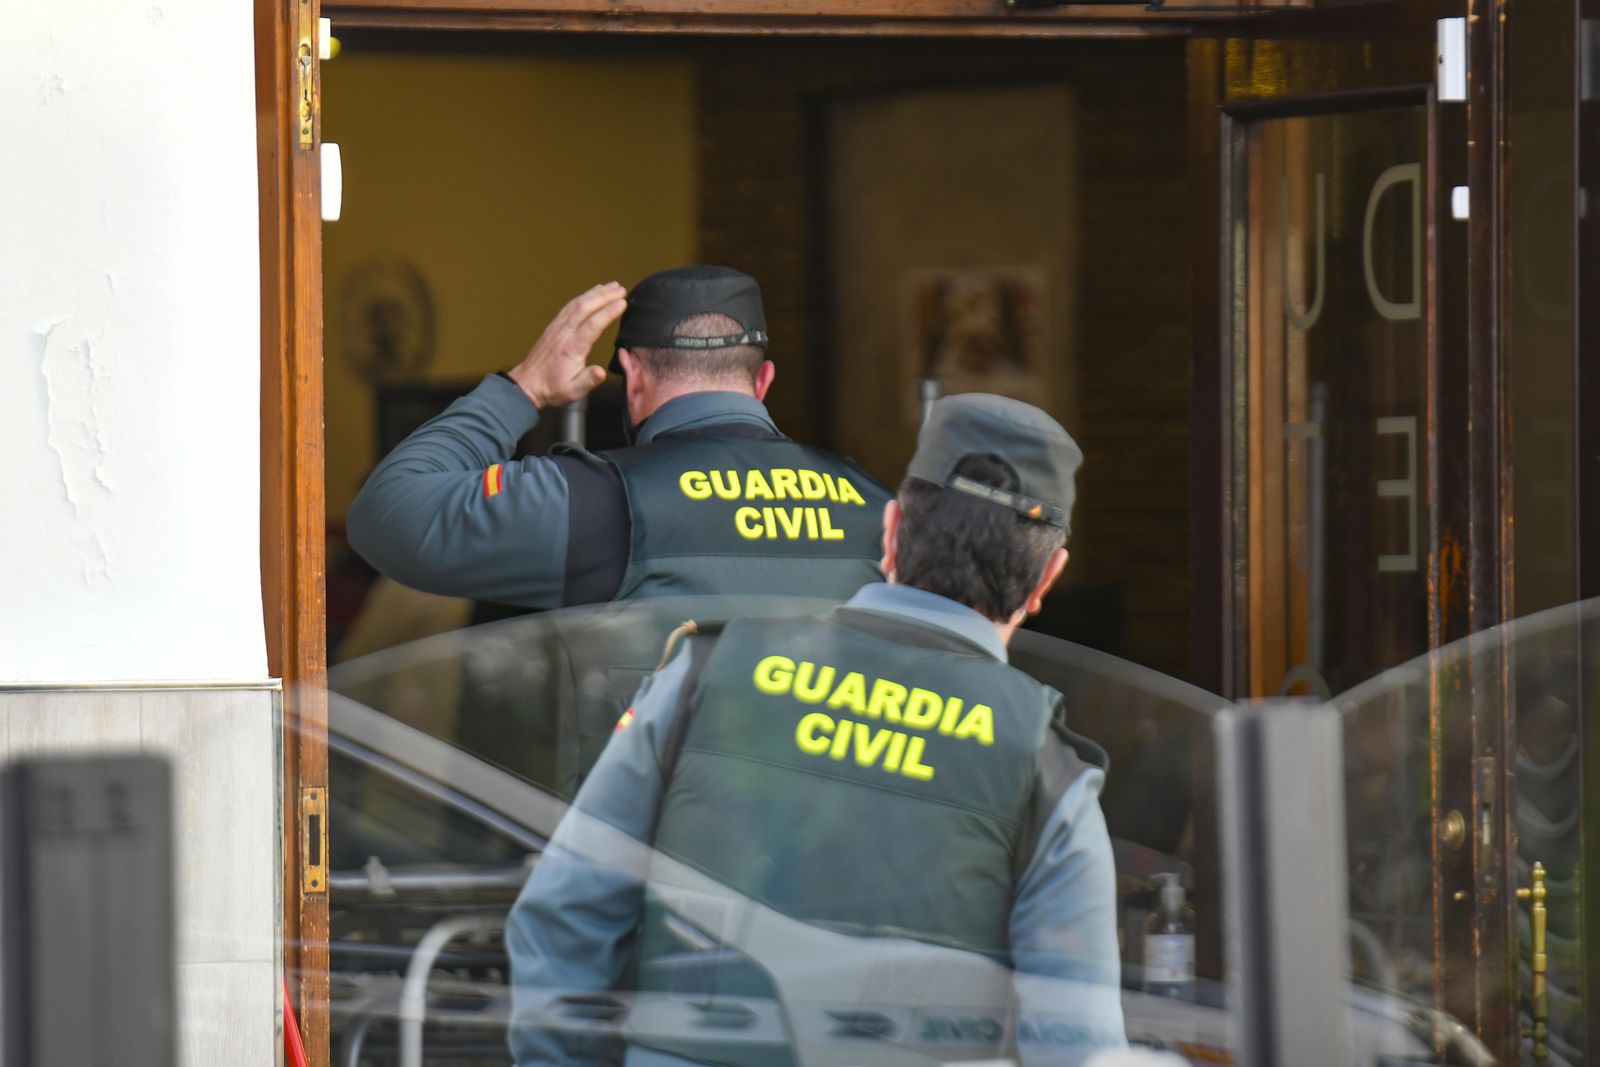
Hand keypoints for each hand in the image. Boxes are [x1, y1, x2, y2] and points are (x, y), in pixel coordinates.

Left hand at [507, 282, 626, 408]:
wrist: (527, 385)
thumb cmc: (552, 389)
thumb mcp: (572, 391)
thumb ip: (588, 380)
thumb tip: (602, 372)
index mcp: (572, 348)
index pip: (593, 324)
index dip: (609, 312)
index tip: (623, 302)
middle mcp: (564, 333)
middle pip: (585, 307)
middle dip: (604, 296)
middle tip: (621, 289)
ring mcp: (557, 327)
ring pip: (577, 304)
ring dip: (595, 293)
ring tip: (612, 286)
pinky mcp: (554, 327)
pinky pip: (569, 306)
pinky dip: (583, 297)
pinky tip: (591, 293)